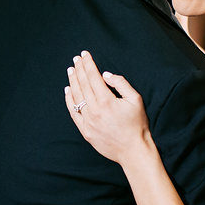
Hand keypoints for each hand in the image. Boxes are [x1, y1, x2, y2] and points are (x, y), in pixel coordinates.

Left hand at [64, 50, 150, 164]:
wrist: (133, 150)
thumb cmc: (137, 124)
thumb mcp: (135, 99)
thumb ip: (121, 83)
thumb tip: (105, 74)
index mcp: (106, 101)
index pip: (93, 77)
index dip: (88, 64)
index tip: (84, 54)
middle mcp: (94, 110)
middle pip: (83, 84)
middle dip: (79, 69)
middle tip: (76, 59)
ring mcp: (88, 121)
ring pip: (76, 97)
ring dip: (72, 81)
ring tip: (71, 70)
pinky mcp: (85, 131)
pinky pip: (73, 112)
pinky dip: (69, 100)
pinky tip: (68, 90)